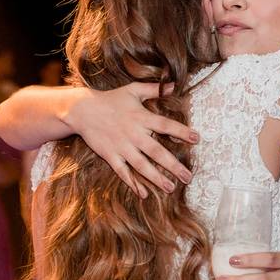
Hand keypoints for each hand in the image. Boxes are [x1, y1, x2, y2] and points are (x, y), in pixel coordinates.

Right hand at [66, 82, 197, 197]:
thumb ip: (154, 89)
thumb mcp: (133, 90)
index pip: (165, 125)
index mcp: (141, 117)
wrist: (82, 110)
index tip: (197, 139)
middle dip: (173, 165)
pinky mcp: (110, 156)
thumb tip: (173, 85)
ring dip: (156, 178)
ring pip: (141, 165)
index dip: (181, 131)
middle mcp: (133, 134)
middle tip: (188, 177)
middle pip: (156, 151)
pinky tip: (143, 194)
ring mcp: (121, 147)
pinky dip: (132, 183)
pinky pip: (123, 172)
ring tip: (171, 188)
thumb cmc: (111, 99)